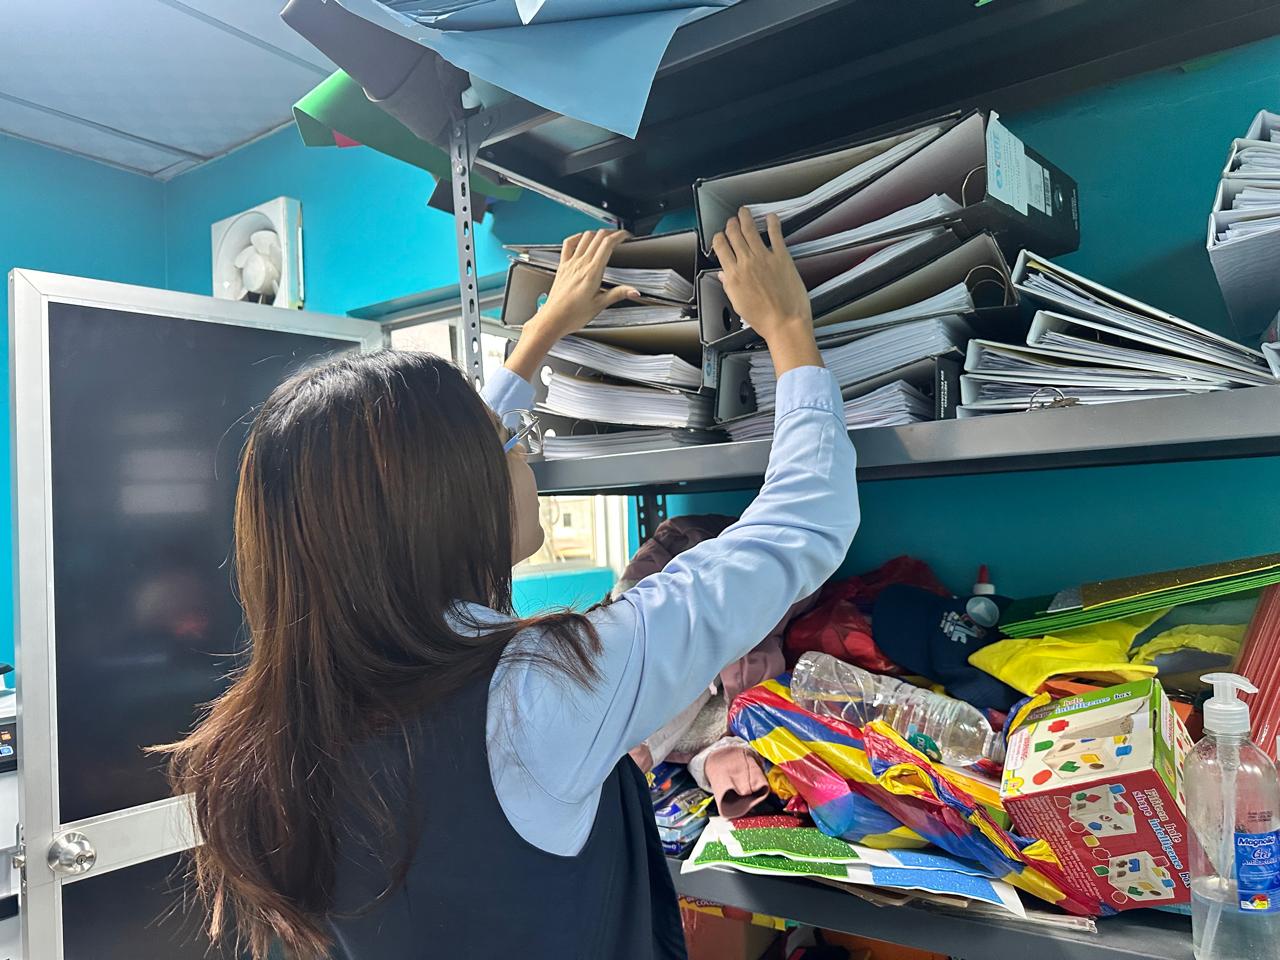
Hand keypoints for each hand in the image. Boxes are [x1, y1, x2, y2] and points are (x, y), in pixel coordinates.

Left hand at [531, 229, 639, 338]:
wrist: (552, 319)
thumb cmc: (572, 315)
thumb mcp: (600, 305)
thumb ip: (618, 294)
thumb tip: (634, 291)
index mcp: (592, 272)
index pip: (608, 244)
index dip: (619, 236)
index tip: (627, 236)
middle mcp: (581, 264)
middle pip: (598, 237)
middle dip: (611, 232)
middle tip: (620, 236)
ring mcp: (570, 263)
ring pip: (585, 237)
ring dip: (597, 233)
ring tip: (605, 237)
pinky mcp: (562, 266)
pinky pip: (568, 244)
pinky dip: (577, 237)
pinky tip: (581, 239)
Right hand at [713, 209, 820, 375]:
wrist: (785, 323)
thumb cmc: (764, 318)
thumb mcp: (739, 304)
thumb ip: (730, 285)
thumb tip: (723, 276)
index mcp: (734, 275)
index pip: (720, 248)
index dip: (718, 238)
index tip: (720, 236)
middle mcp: (746, 263)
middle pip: (733, 235)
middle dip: (731, 225)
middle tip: (732, 221)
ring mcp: (764, 258)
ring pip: (750, 230)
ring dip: (745, 217)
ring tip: (744, 212)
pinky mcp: (781, 257)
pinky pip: (775, 234)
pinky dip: (772, 222)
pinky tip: (771, 217)